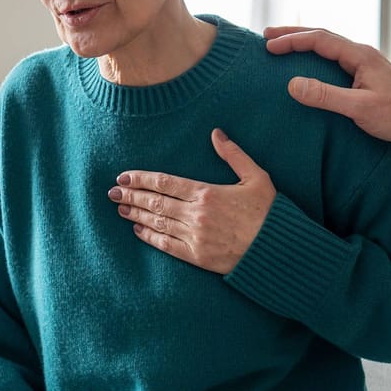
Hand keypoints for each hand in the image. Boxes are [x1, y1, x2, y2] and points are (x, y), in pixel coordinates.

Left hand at [111, 129, 274, 274]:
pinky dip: (149, 237)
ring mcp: (194, 236)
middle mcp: (196, 214)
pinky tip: (138, 231)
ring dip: (136, 214)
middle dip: (131, 196)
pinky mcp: (197, 257)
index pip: (165, 183)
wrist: (277, 250)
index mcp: (207, 192)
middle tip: (112, 192)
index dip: (141, 179)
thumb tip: (216, 133)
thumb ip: (234, 155)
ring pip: (157, 223)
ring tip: (120, 208)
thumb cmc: (269, 213)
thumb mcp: (256, 177)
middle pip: (155, 202)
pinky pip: (166, 245)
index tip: (124, 177)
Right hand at [264, 25, 390, 143]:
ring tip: (281, 44)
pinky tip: (306, 64)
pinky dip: (315, 56)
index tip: (270, 45)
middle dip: (293, 34)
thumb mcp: (359, 108)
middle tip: (267, 35)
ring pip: (328, 45)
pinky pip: (334, 58)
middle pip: (322, 36)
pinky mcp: (364, 73)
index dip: (293, 40)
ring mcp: (363, 62)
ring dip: (304, 43)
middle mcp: (361, 53)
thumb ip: (326, 96)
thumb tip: (293, 84)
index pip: (320, 39)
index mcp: (360, 55)